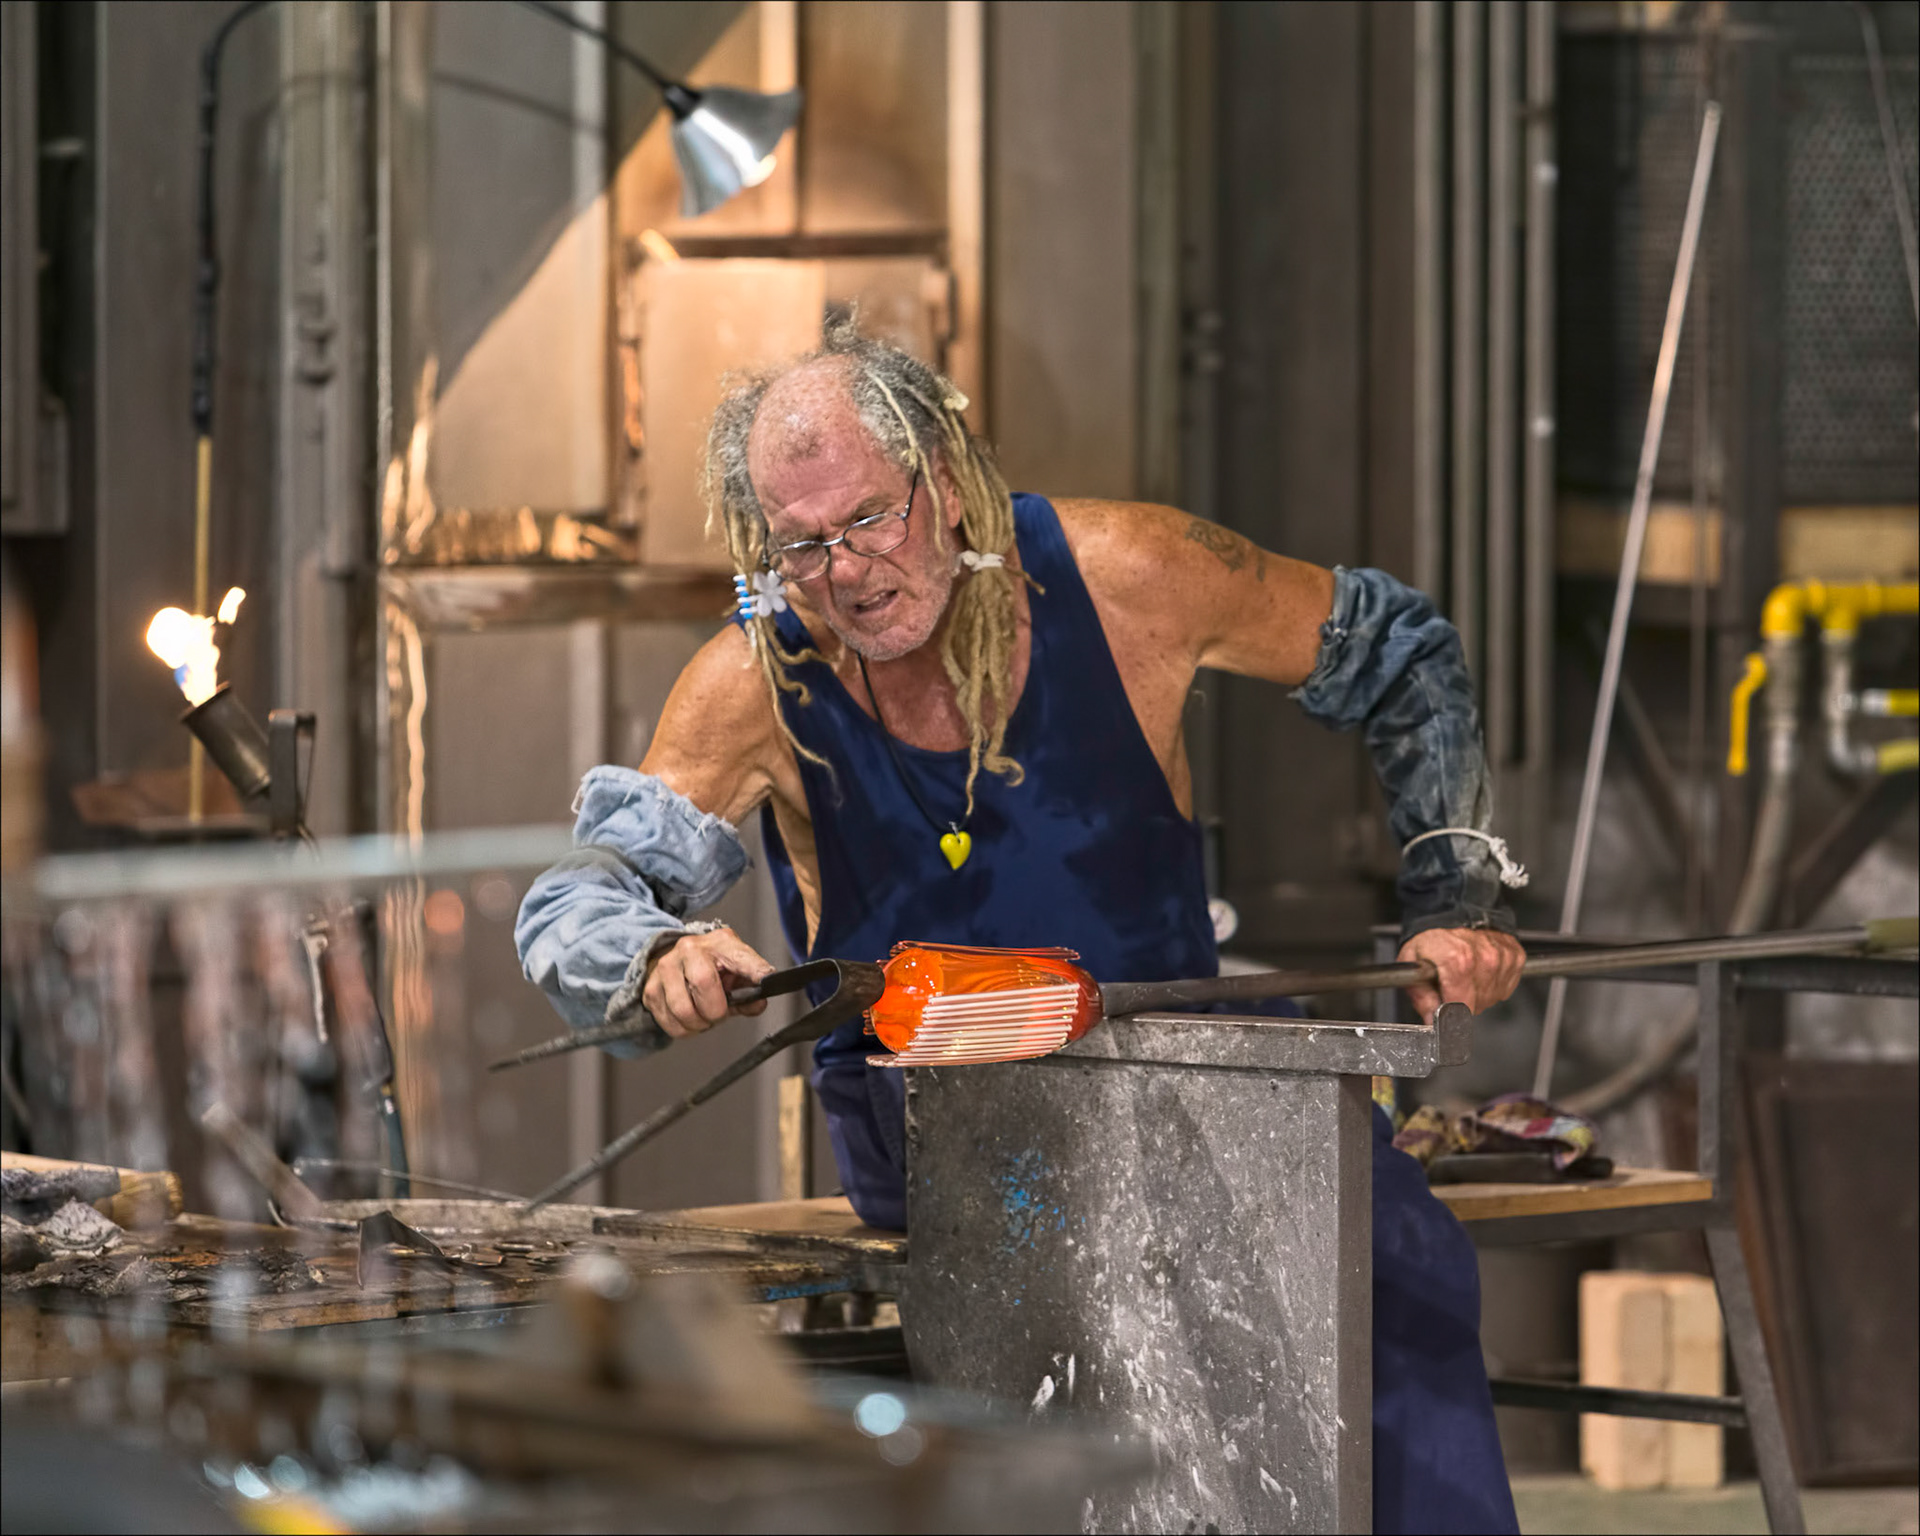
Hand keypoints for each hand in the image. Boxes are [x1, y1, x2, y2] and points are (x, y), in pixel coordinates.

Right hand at [643, 928, 775, 1037]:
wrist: (679, 958)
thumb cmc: (713, 965)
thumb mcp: (738, 968)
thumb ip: (752, 987)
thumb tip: (759, 1002)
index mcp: (719, 943)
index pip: (740, 956)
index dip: (754, 970)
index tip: (766, 981)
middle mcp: (689, 950)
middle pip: (704, 985)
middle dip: (716, 1011)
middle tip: (718, 1013)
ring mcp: (666, 968)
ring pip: (683, 1010)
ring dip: (698, 1024)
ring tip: (703, 1016)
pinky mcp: (651, 989)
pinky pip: (669, 1022)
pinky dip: (683, 1029)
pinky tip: (689, 1018)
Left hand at [1397, 927, 1525, 1019]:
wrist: (1456, 909)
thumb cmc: (1433, 935)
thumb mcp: (1411, 961)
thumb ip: (1420, 995)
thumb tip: (1432, 1020)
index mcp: (1458, 960)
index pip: (1460, 1008)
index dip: (1449, 1014)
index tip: (1443, 1012)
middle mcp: (1485, 958)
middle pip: (1476, 1005)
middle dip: (1461, 1002)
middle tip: (1450, 983)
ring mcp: (1503, 958)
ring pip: (1491, 999)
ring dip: (1477, 993)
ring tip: (1465, 974)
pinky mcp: (1515, 957)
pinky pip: (1505, 988)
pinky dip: (1492, 984)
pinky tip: (1480, 970)